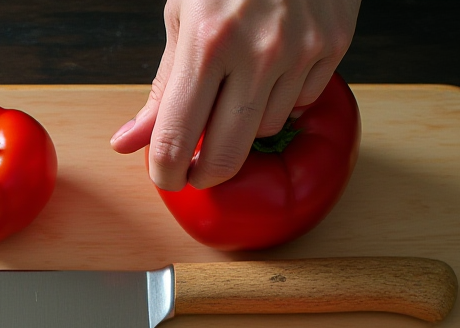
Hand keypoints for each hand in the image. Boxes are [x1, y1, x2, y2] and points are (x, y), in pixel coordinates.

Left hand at [111, 0, 359, 189]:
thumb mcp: (182, 17)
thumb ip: (160, 89)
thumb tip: (126, 144)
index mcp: (206, 43)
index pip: (175, 141)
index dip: (166, 175)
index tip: (166, 180)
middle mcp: (256, 51)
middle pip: (225, 157)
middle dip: (205, 174)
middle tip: (196, 169)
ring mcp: (301, 50)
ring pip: (263, 131)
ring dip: (245, 124)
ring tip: (239, 84)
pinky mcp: (333, 45)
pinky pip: (299, 103)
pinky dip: (281, 97)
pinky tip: (274, 65)